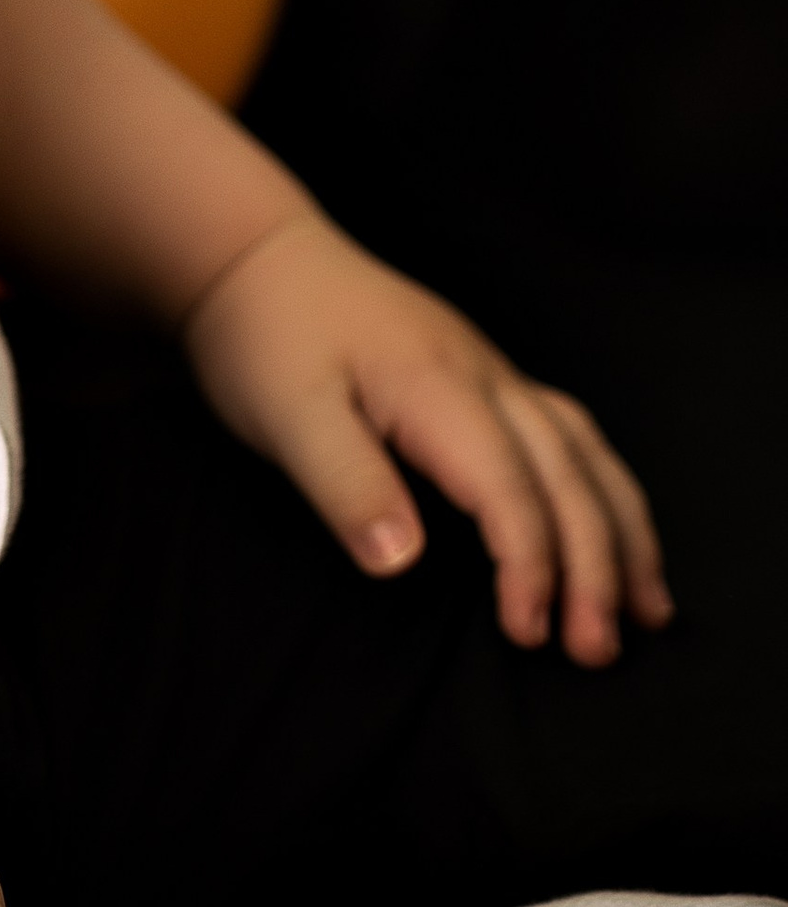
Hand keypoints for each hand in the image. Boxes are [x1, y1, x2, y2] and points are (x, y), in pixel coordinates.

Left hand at [184, 211, 671, 665]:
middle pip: (567, 472)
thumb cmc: (266, 337)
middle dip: (596, 565)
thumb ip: (346, 484)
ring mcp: (489, 368)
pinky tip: (611, 523)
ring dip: (622, 528)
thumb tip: (403, 561)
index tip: (529, 634)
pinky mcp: (483, 372)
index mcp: (436, 387)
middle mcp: (482, 374)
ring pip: (584, 449)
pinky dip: (602, 486)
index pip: (509, 487)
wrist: (257, 256)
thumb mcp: (284, 414)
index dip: (531, 564)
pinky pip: (569, 431)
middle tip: (597, 651)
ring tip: (648, 607)